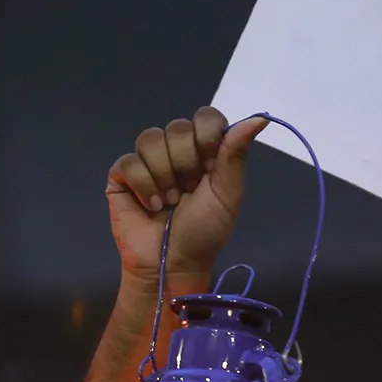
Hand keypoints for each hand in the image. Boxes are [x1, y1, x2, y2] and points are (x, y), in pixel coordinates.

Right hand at [107, 108, 268, 288]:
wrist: (173, 264)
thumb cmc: (205, 231)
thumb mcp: (228, 193)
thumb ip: (236, 153)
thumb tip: (260, 118)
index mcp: (204, 151)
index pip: (205, 117)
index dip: (206, 137)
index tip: (210, 167)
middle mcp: (175, 151)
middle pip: (177, 127)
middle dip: (185, 163)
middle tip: (189, 192)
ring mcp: (147, 162)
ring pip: (150, 139)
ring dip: (164, 175)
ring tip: (169, 201)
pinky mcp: (121, 177)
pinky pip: (128, 162)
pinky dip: (143, 186)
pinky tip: (151, 206)